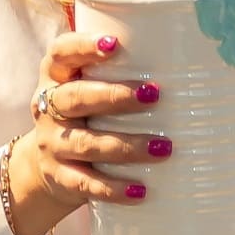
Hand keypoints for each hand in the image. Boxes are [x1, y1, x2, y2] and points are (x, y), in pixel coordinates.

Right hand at [4, 32, 171, 234]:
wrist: (44, 168)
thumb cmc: (84, 117)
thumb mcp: (87, 90)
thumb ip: (120, 75)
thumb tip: (190, 66)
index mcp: (56, 77)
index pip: (61, 52)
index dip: (83, 46)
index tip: (114, 44)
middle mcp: (49, 108)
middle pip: (75, 98)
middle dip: (114, 96)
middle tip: (153, 94)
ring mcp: (51, 144)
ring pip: (86, 144)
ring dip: (126, 146)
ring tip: (163, 148)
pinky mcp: (59, 177)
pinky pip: (85, 184)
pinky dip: (112, 188)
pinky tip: (139, 191)